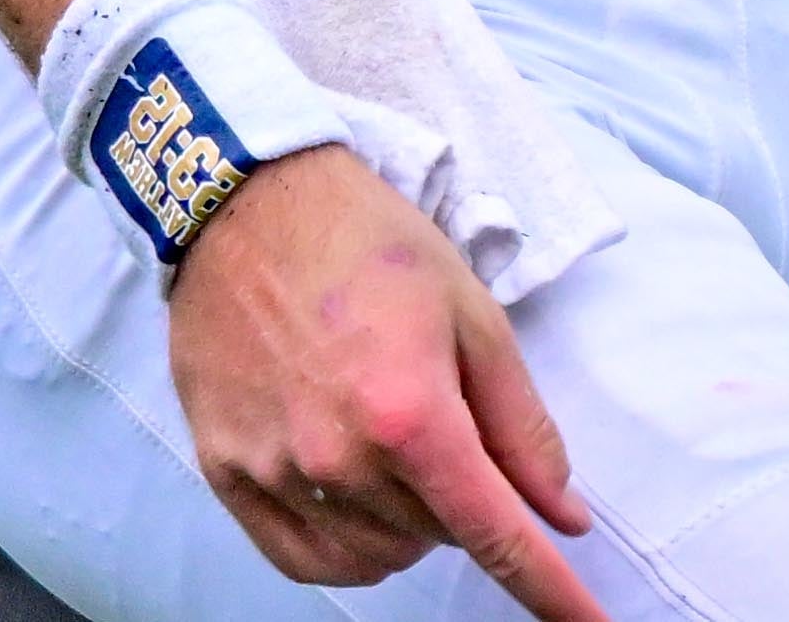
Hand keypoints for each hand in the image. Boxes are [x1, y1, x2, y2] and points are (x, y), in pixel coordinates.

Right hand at [167, 148, 605, 621]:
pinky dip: (350, 545)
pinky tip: (357, 492)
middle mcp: (336, 457)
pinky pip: (305, 559)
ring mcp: (273, 471)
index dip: (549, 588)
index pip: (493, 533)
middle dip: (465, 497)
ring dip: (410, 522)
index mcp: (409, 412)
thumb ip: (522, 426)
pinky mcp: (225, 473)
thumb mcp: (473, 316)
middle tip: (447, 418)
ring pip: (378, 556)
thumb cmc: (371, 246)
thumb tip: (563, 515)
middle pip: (438, 536)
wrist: (247, 204)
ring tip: (395, 437)